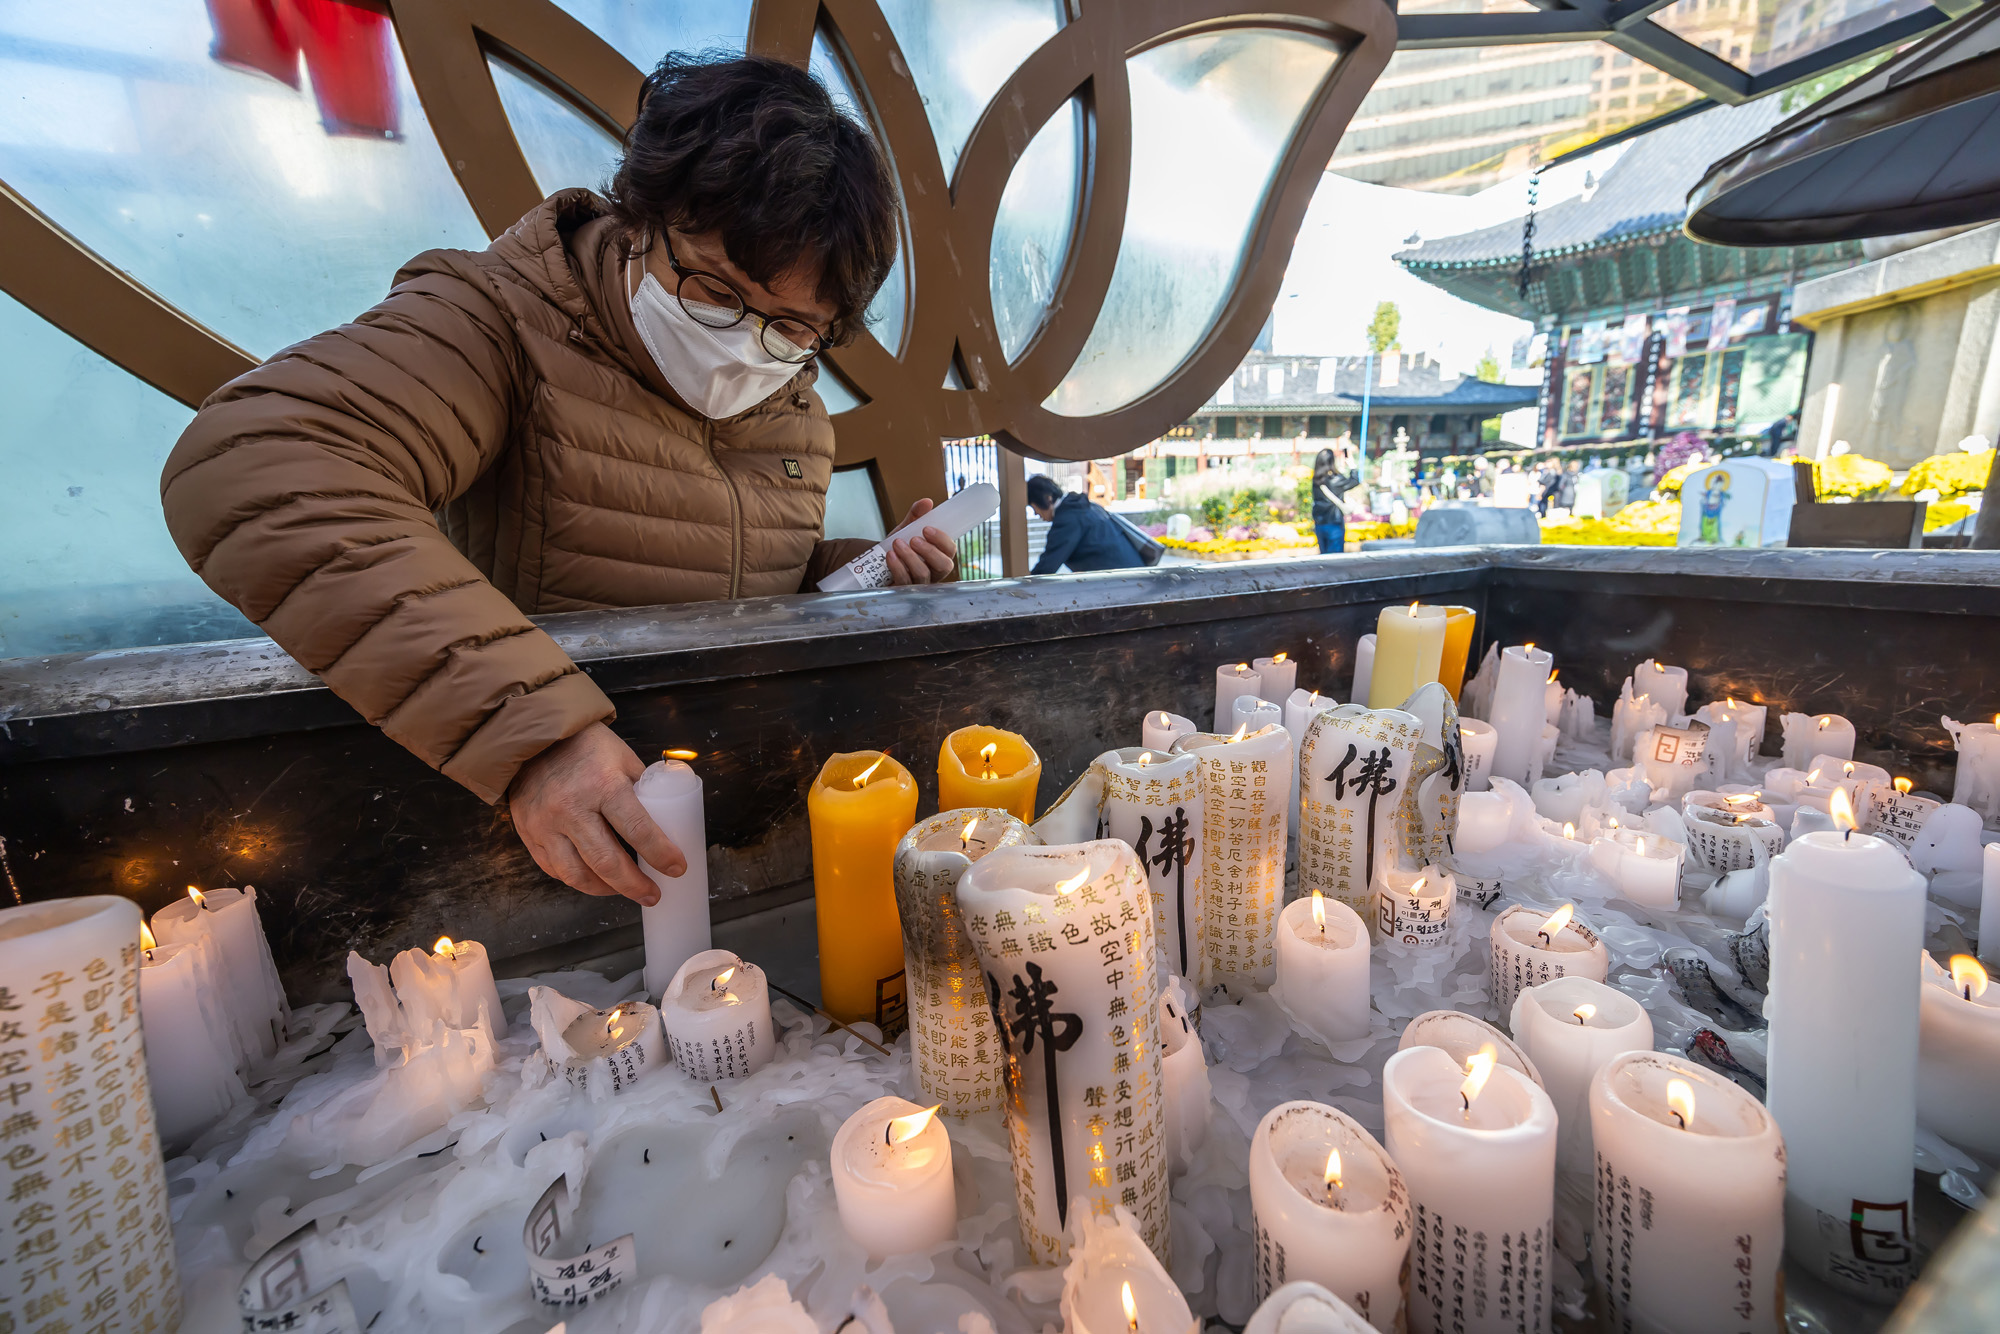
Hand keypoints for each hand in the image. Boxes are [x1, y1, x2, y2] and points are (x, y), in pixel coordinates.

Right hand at [507, 722, 686, 903]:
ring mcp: (546, 824)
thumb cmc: (585, 746)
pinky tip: (594, 878)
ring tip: (623, 890)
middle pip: (606, 862)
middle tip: (653, 895)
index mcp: (603, 785)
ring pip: (577, 875)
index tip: (677, 868)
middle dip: (634, 886)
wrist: (533, 736)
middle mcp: (571, 808)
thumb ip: (641, 790)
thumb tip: (666, 823)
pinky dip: (577, 879)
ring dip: (605, 890)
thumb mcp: (623, 759)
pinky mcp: (528, 833)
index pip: (638, 830)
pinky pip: (554, 869)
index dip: (661, 854)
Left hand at [885, 498, 955, 584]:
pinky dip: (897, 567)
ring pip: (923, 574)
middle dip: (929, 551)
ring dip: (910, 557)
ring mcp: (920, 583)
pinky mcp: (905, 591)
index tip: (926, 528)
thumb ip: (916, 516)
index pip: (950, 550)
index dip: (942, 540)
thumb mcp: (906, 529)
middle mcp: (934, 572)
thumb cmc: (898, 546)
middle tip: (914, 539)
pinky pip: (905, 582)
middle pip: (944, 566)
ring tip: (897, 544)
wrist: (874, 562)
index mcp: (940, 555)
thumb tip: (927, 501)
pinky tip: (890, 556)